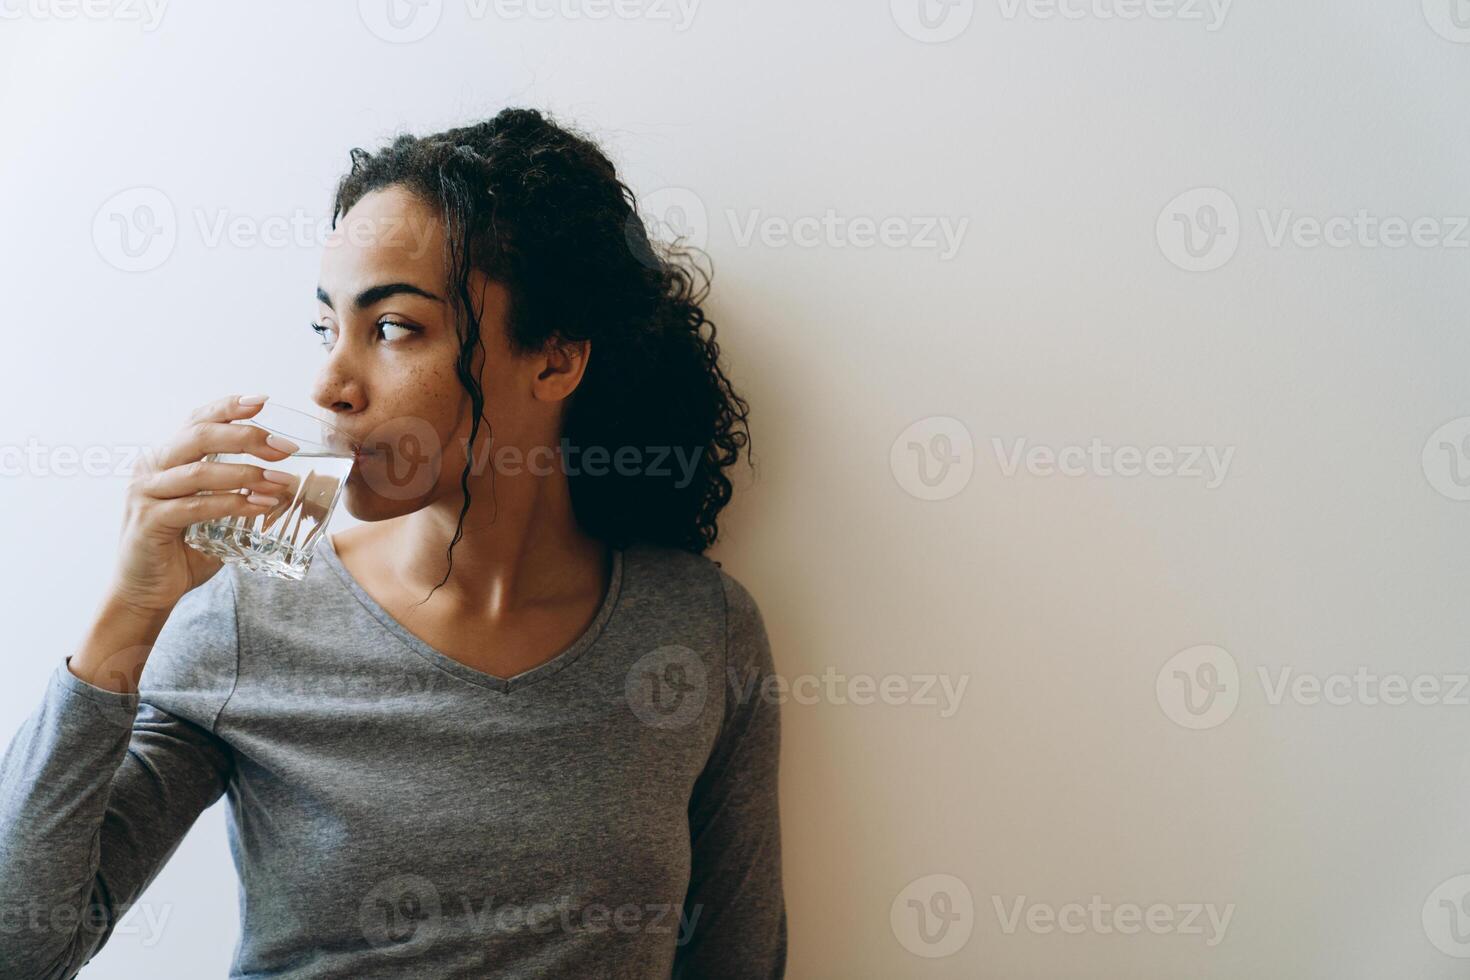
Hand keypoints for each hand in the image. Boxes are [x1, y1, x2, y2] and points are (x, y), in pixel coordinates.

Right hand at [108, 395, 298, 613]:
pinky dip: (231, 504)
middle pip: (200, 436)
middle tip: (284, 448)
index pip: (196, 421)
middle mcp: (151, 468)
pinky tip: (259, 507)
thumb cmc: (183, 550)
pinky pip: (196, 506)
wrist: (146, 591)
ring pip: (200, 471)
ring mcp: (146, 494)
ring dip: (246, 474)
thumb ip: (234, 493)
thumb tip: (286, 484)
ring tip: (281, 482)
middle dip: (246, 436)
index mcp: (165, 458)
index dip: (227, 408)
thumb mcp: (211, 513)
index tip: (261, 401)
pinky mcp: (149, 522)